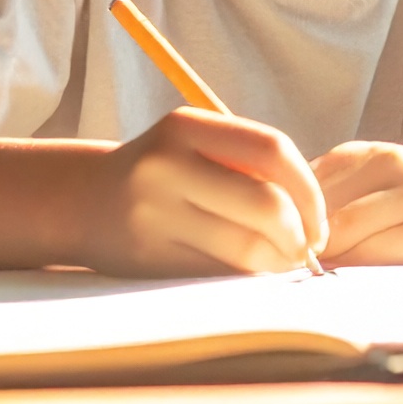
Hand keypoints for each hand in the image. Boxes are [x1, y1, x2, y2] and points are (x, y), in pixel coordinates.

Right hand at [90, 109, 327, 276]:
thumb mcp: (196, 146)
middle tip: (308, 249)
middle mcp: (166, 164)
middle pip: (266, 205)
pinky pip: (219, 273)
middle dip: (300, 235)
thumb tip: (317, 215)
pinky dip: (247, 277)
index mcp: (186, 125)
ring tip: (282, 262)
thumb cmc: (163, 173)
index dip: (309, 190)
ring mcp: (153, 213)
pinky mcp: (148, 257)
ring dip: (278, 262)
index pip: (273, 150)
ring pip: (247, 247)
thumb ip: (249, 164)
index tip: (319, 218)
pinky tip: (250, 273)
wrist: (84, 201)